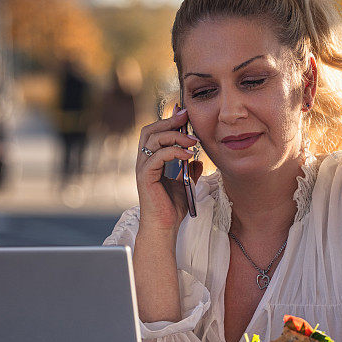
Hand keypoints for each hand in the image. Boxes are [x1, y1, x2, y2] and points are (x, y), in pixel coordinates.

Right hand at [136, 104, 202, 232]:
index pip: (155, 133)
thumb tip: (198, 161)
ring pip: (153, 140)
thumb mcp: (184, 185)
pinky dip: (174, 151)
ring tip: (193, 141)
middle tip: (186, 116)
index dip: (168, 120)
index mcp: (151, 161)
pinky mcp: (145, 177)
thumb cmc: (171, 209)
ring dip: (175, 135)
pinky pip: (157, 156)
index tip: (185, 113)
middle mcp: (144, 162)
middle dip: (168, 120)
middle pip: (150, 130)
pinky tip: (188, 155)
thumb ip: (189, 171)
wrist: (165, 228)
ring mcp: (143, 168)